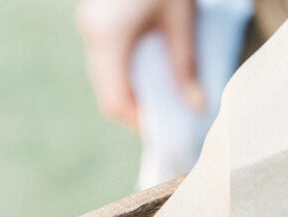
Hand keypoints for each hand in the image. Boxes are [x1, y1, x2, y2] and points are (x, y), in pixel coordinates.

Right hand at [76, 0, 198, 130]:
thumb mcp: (180, 18)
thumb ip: (186, 64)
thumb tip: (197, 106)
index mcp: (107, 37)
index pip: (115, 102)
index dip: (138, 122)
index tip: (165, 129)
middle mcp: (91, 32)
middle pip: (107, 92)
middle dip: (136, 109)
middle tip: (167, 116)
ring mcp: (90, 23)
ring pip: (104, 75)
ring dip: (131, 89)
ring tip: (163, 94)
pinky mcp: (96, 15)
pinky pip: (106, 55)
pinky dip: (126, 70)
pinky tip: (150, 68)